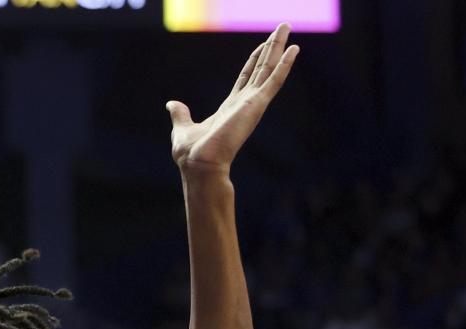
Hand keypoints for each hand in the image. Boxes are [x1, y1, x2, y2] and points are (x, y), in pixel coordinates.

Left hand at [166, 23, 298, 175]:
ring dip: (279, 48)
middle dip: (271, 47)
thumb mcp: (183, 128)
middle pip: (261, 68)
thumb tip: (172, 105)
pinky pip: (273, 81)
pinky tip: (294, 49)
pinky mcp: (256, 105)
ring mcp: (252, 103)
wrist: (198, 165)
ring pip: (269, 69)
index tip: (263, 45)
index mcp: (231, 108)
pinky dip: (284, 65)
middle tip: (283, 27)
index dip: (254, 61)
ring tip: (286, 26)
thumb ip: (181, 114)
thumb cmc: (191, 153)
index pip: (246, 78)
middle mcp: (245, 103)